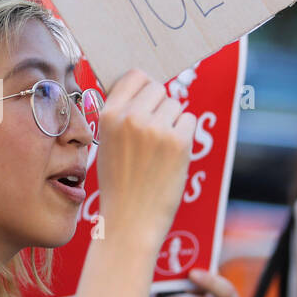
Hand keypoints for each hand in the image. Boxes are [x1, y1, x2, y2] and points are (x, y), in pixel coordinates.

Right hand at [94, 69, 197, 249]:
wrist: (129, 220)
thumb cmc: (119, 183)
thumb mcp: (106, 143)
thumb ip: (121, 116)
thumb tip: (146, 90)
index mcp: (108, 115)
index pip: (134, 76)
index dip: (143, 87)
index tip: (146, 101)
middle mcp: (131, 117)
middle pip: (158, 88)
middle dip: (160, 106)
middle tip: (154, 132)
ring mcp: (156, 128)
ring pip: (175, 104)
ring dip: (173, 121)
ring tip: (159, 149)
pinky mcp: (178, 142)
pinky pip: (189, 120)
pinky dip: (185, 135)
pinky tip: (171, 155)